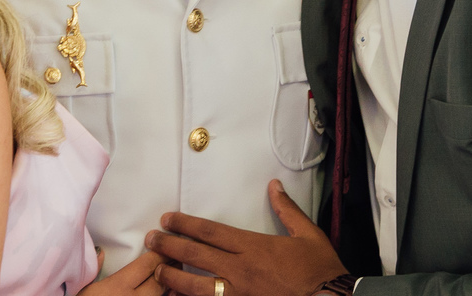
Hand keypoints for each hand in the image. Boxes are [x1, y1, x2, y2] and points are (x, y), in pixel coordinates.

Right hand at [78, 248, 167, 294]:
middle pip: (160, 281)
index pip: (146, 265)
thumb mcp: (83, 290)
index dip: (158, 254)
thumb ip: (94, 270)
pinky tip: (171, 295)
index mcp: (118, 287)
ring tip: (177, 278)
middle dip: (170, 267)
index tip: (164, 247)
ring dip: (170, 287)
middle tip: (176, 259)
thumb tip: (101, 253)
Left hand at [145, 180, 345, 295]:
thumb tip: (274, 186)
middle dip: (170, 246)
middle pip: (197, 255)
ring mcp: (240, 293)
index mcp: (254, 247)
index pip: (211, 232)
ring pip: (197, 285)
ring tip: (156, 271)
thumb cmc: (320, 270)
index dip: (186, 224)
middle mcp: (241, 269)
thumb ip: (287, 210)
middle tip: (151, 240)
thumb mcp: (308, 234)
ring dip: (173, 277)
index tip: (168, 218)